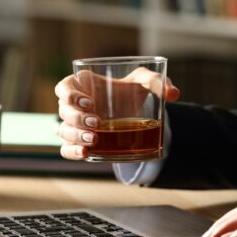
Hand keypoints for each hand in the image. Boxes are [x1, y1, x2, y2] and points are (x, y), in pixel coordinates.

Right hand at [54, 68, 179, 159]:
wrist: (137, 114)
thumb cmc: (134, 92)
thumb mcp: (145, 82)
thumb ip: (157, 82)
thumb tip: (173, 95)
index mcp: (83, 85)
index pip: (64, 88)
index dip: (70, 96)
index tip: (90, 103)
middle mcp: (76, 105)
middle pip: (64, 111)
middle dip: (77, 119)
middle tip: (98, 124)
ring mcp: (77, 126)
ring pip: (63, 130)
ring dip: (75, 135)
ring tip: (94, 139)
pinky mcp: (82, 142)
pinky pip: (67, 149)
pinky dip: (72, 152)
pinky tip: (85, 153)